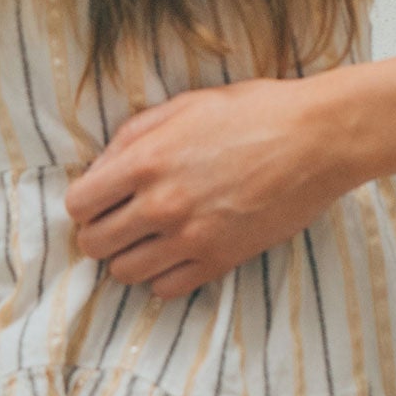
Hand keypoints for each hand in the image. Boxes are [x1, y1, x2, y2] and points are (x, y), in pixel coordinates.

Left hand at [64, 77, 354, 297]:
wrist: (316, 139)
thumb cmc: (253, 112)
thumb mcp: (184, 106)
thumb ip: (133, 135)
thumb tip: (101, 168)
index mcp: (145, 160)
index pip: (79, 205)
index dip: (85, 203)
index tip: (100, 199)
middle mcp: (161, 205)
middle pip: (94, 245)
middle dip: (100, 232)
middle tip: (120, 220)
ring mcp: (191, 238)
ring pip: (125, 273)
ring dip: (128, 256)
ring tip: (147, 238)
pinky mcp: (221, 260)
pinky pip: (166, 289)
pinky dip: (162, 277)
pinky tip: (175, 253)